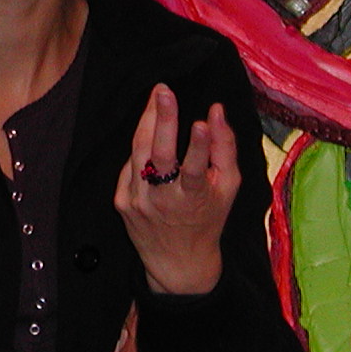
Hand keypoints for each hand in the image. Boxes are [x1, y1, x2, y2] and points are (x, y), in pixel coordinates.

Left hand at [113, 83, 238, 295]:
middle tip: (164, 91)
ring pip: (139, 153)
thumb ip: (225, 148)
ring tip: (157, 98)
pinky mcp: (122, 201)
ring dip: (148, 122)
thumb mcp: (228, 187)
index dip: (200, 147)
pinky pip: (130, 165)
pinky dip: (141, 148)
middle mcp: (163, 201)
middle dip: (163, 121)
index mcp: (194, 200)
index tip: (201, 123)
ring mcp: (139, 201)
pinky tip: (151, 134)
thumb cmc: (208, 218)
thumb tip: (217, 111)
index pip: (196, 170)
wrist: (178, 261)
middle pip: (159, 157)